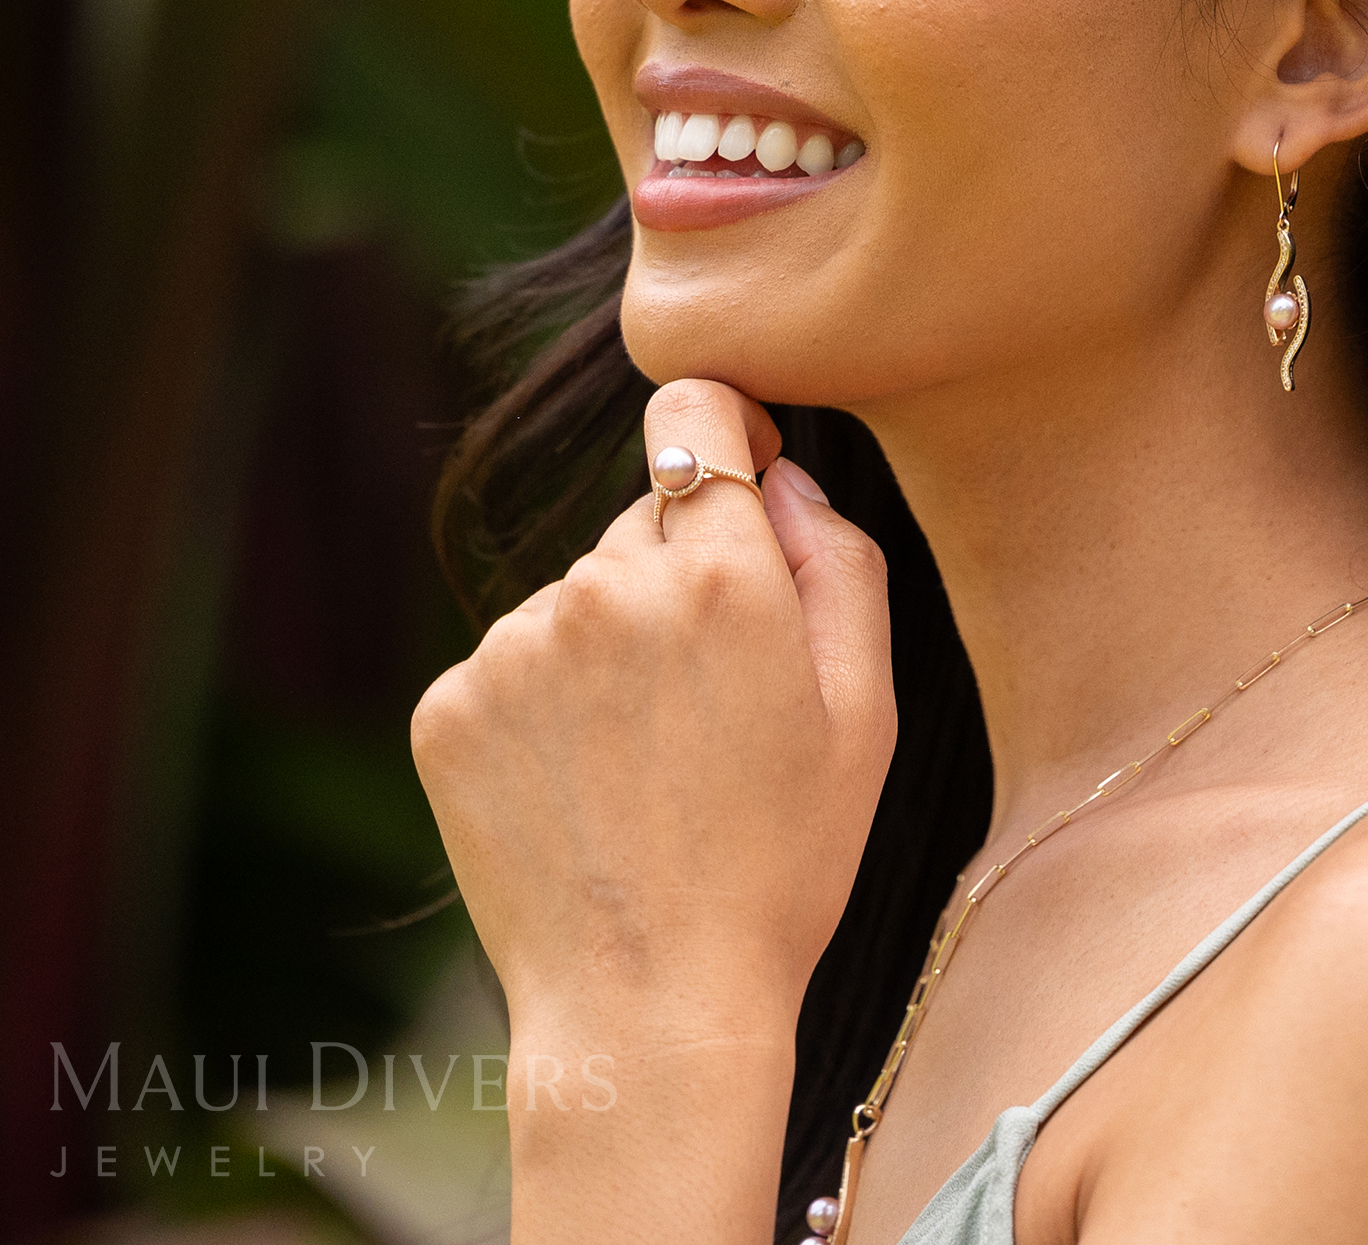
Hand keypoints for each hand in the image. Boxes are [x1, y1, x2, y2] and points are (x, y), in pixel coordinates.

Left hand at [411, 380, 895, 1049]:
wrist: (651, 1005)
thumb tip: (780, 477)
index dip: (721, 430)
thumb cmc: (782, 860)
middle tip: (713, 698)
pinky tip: (585, 784)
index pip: (693, 413)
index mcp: (719, 576)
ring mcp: (512, 646)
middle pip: (646, 520)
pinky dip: (547, 702)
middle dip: (684, 574)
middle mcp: (603, 587)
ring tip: (647, 761)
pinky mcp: (449, 705)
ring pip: (579, 595)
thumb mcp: (867, 711)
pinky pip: (512, 660)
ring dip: (612, 644)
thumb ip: (840, 560)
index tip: (740, 470)